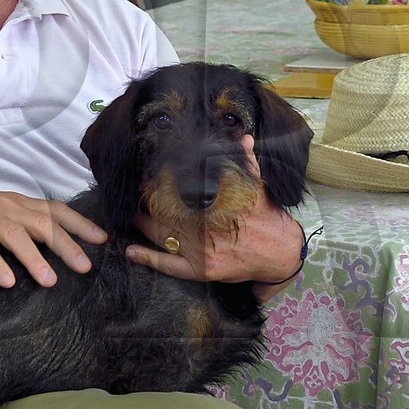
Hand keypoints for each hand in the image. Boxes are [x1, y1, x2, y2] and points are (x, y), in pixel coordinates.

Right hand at [0, 187, 106, 288]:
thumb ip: (21, 223)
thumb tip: (51, 244)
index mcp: (16, 201)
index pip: (55, 209)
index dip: (79, 223)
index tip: (100, 239)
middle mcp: (5, 205)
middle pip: (43, 223)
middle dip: (66, 245)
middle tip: (84, 267)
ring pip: (17, 235)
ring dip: (35, 258)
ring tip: (49, 280)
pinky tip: (7, 282)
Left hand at [124, 136, 304, 285]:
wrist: (280, 253)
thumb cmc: (268, 219)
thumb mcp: (259, 188)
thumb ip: (248, 163)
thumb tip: (245, 138)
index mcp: (217, 204)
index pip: (181, 191)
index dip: (161, 185)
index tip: (149, 177)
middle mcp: (206, 226)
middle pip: (166, 211)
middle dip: (148, 204)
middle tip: (133, 196)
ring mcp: (202, 250)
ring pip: (163, 235)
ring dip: (142, 226)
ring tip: (128, 217)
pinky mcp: (202, 270)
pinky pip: (170, 265)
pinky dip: (149, 258)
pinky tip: (131, 251)